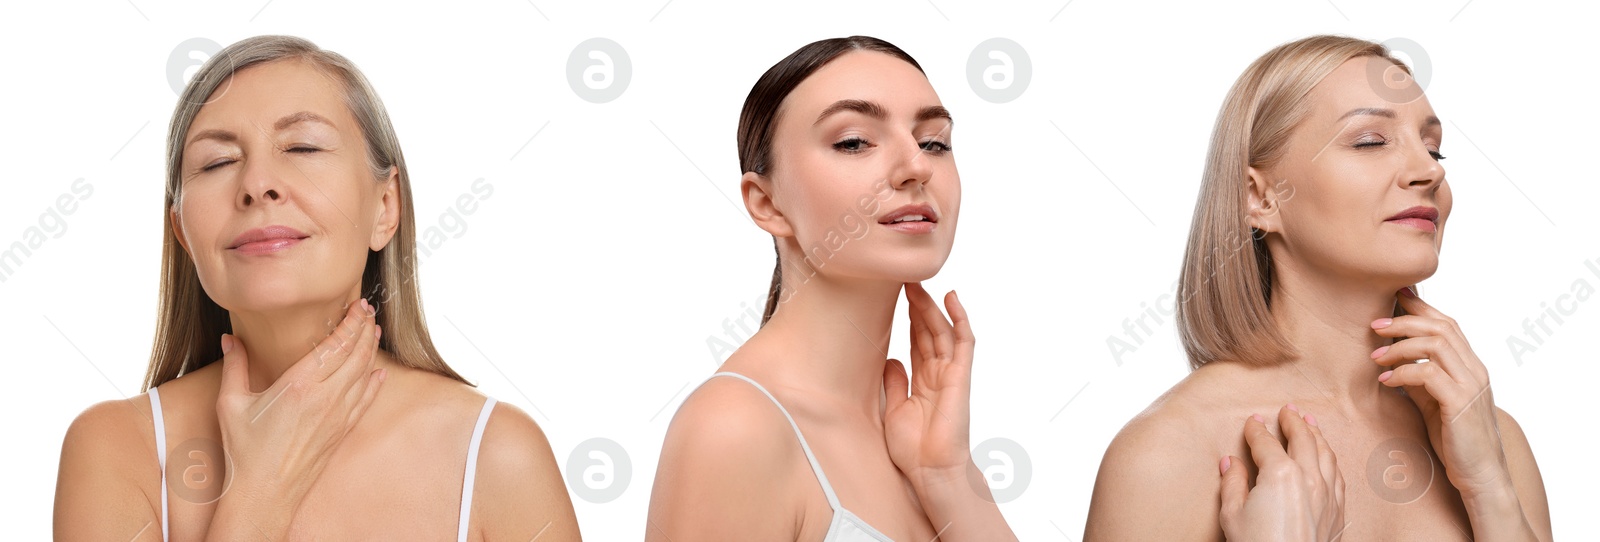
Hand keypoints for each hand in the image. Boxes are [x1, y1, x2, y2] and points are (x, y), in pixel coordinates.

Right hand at [213, 299, 386, 520]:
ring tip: (374, 332)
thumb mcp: (231, 404)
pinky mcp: (342, 431)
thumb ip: (235, 366)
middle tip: (368, 311)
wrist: (264, 494)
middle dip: (365, 329)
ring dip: (371, 351)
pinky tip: (379, 371)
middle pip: (356, 355)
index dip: (351, 322)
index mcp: (298, 386)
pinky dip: (375, 382)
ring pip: (365, 374)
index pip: (335, 345)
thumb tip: (230, 339)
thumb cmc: (244, 451)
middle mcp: (325, 398)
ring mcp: (338, 416)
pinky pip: (366, 400)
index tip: (359, 305)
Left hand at [883, 283, 973, 484]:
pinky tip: (952, 299)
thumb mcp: (893, 409)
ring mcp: (950, 373)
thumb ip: (894, 382)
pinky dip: (959, 319)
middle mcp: (937, 374)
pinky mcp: (961, 376)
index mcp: (921, 381)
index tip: (894, 297)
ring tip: (918, 283)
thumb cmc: (913, 448)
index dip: (908, 319)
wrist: (930, 470)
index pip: (915, 341)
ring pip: (942, 331)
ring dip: (931, 306)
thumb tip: (890, 359)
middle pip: (928, 331)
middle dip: (917, 306)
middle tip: (904, 281)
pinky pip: (963, 342)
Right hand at [1220, 405, 1345, 541]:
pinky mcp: (1337, 511)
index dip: (1257, 429)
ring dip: (1317, 435)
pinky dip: (1331, 460)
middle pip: (1303, 439)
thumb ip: (1233, 484)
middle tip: (1288, 410)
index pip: (1266, 442)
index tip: (1253, 421)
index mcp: (1280, 474)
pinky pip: (1338, 476)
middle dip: (1294, 421)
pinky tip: (1327, 458)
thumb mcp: (1232, 515)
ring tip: (1311, 424)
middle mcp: (1309, 479)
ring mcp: (1327, 495)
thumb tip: (1231, 464)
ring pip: (1326, 454)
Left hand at [1370, 287, 1515, 501]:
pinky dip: (1403, 372)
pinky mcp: (1460, 403)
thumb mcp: (1434, 401)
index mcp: (1470, 366)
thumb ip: (1421, 378)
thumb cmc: (1455, 439)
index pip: (1448, 324)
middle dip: (1405, 321)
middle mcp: (1475, 370)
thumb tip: (1395, 359)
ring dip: (1400, 346)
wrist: (1480, 473)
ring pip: (1436, 344)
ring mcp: (1471, 385)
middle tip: (1375, 326)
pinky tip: (1386, 381)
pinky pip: (1428, 373)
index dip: (1421, 307)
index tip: (1394, 296)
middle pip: (1442, 327)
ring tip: (1376, 357)